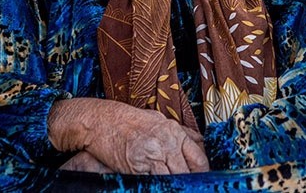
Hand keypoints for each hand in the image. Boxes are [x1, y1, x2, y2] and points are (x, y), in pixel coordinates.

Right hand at [48, 98, 209, 174]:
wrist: (100, 120)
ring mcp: (152, 154)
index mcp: (174, 131)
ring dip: (176, 186)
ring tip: (178, 188)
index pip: (199, 158)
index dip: (203, 173)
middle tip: (194, 188)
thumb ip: (180, 133)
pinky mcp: (137, 166)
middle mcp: (166, 142)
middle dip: (190, 183)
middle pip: (188, 172)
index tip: (204, 181)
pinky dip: (160, 187)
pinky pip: (155, 182)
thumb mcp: (158, 120)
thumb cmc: (129, 120)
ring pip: (173, 179)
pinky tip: (163, 188)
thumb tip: (200, 142)